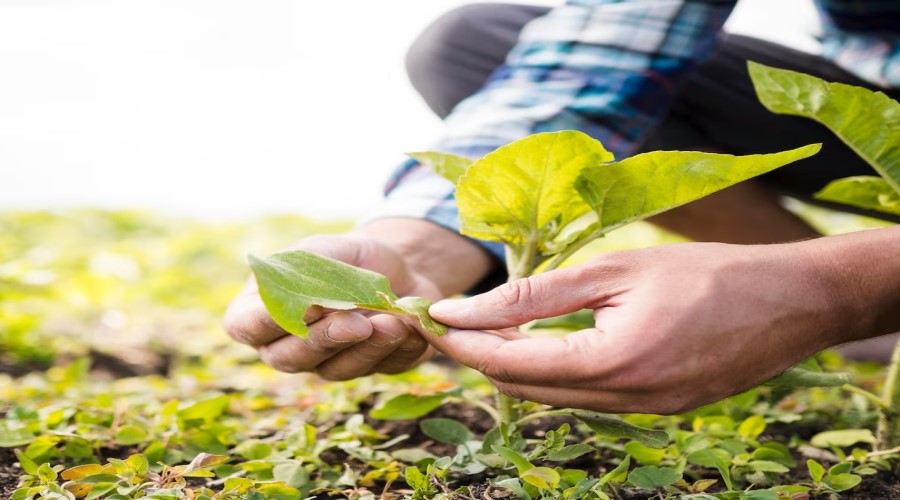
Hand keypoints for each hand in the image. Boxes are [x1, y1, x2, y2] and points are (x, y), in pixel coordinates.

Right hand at [224, 233, 440, 379]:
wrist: (401, 265)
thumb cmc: (349, 256)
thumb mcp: (324, 250)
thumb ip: (307, 271)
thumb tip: (308, 305)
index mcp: (263, 311)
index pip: (245, 326)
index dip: (266, 323)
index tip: (301, 308)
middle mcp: (289, 345)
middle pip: (291, 358)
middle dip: (325, 340)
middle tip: (355, 322)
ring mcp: (329, 363)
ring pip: (336, 370)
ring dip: (366, 348)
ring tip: (391, 322)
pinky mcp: (371, 368)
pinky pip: (380, 369)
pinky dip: (397, 349)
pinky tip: (409, 328)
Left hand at [427, 240, 864, 413]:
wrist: (793, 303)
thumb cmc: (706, 273)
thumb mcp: (614, 269)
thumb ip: (535, 294)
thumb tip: (464, 309)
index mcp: (612, 363)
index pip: (510, 364)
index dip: (462, 342)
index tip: (428, 318)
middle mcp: (624, 402)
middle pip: (522, 389)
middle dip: (479, 356)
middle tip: (449, 319)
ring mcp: (642, 414)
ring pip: (550, 398)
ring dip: (513, 364)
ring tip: (488, 323)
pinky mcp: (656, 411)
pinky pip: (584, 398)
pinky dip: (552, 371)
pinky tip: (542, 339)